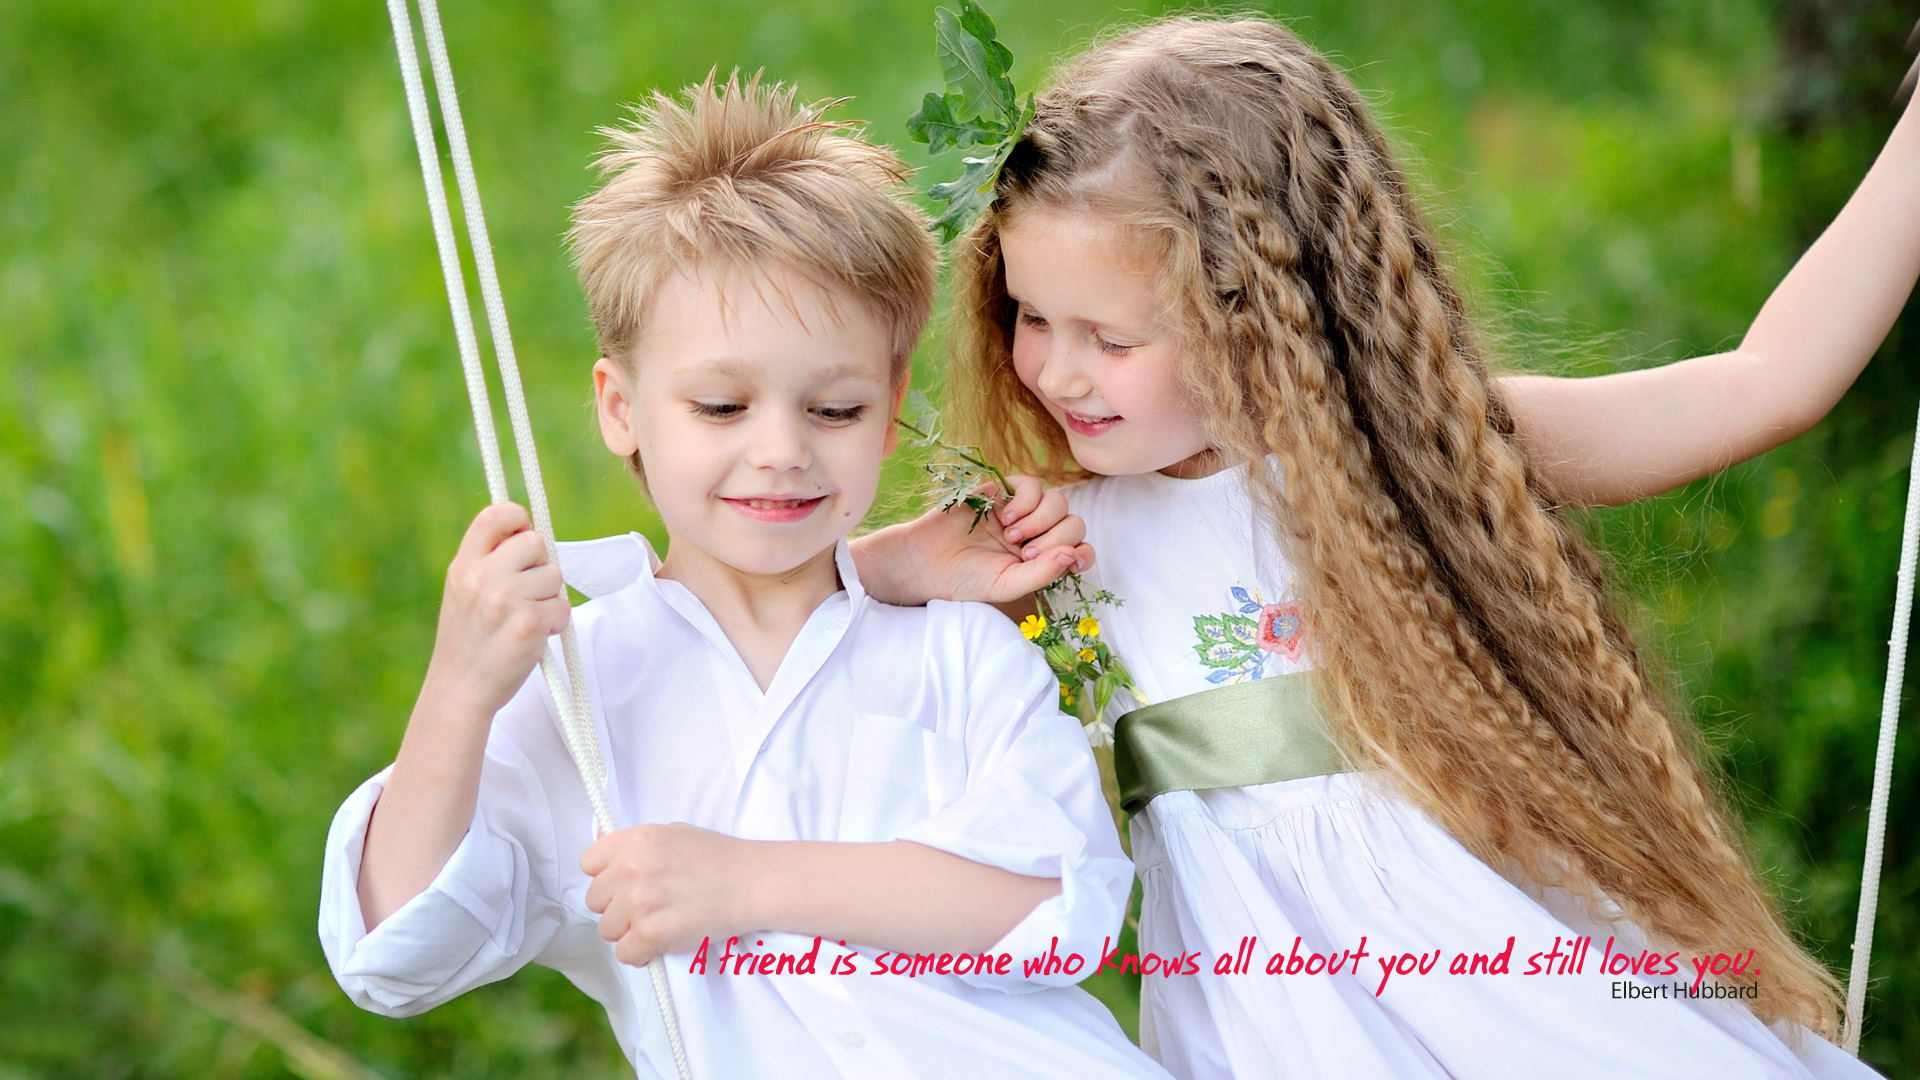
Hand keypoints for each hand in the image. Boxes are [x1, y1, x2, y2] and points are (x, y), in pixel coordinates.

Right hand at [421, 502, 570, 718]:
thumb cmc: (469, 640)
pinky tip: (533, 636)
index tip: (521, 538)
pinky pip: (563, 607)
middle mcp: (481, 577)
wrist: (459, 691)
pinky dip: (555, 623)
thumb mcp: (463, 592)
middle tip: (525, 594)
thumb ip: (489, 562)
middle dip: (540, 566)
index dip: (518, 519)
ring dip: (549, 598)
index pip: (495, 514)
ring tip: (524, 619)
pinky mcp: (528, 623)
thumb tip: (531, 533)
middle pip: (536, 542)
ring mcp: (504, 599)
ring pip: (555, 576)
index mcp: (463, 565)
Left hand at [581, 824, 757, 966]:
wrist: (753, 882)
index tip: (625, 884)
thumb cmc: (719, 857)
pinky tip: (663, 942)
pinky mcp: (651, 933)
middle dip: (618, 907)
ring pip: (607, 929)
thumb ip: (637, 846)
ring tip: (660, 923)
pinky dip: (642, 954)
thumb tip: (605, 859)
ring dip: (630, 931)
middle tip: (649, 907)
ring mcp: (639, 901)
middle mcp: (631, 867)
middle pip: (596, 900)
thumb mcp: (673, 833)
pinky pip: (625, 954)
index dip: (607, 876)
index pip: (589, 864)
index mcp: (635, 840)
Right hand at [863, 476, 1092, 604]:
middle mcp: (1038, 532)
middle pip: (1073, 523)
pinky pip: (1032, 485)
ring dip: (1041, 520)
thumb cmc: (967, 579)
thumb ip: (1043, 574)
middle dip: (1055, 539)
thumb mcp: (1008, 585)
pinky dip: (1027, 501)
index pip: (1080, 549)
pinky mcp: (1003, 491)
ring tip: (1011, 537)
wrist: (927, 562)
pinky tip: (1005, 518)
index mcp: (1043, 558)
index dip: (1083, 553)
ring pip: (1058, 501)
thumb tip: (1074, 554)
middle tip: (1025, 554)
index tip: (1070, 561)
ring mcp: (1022, 510)